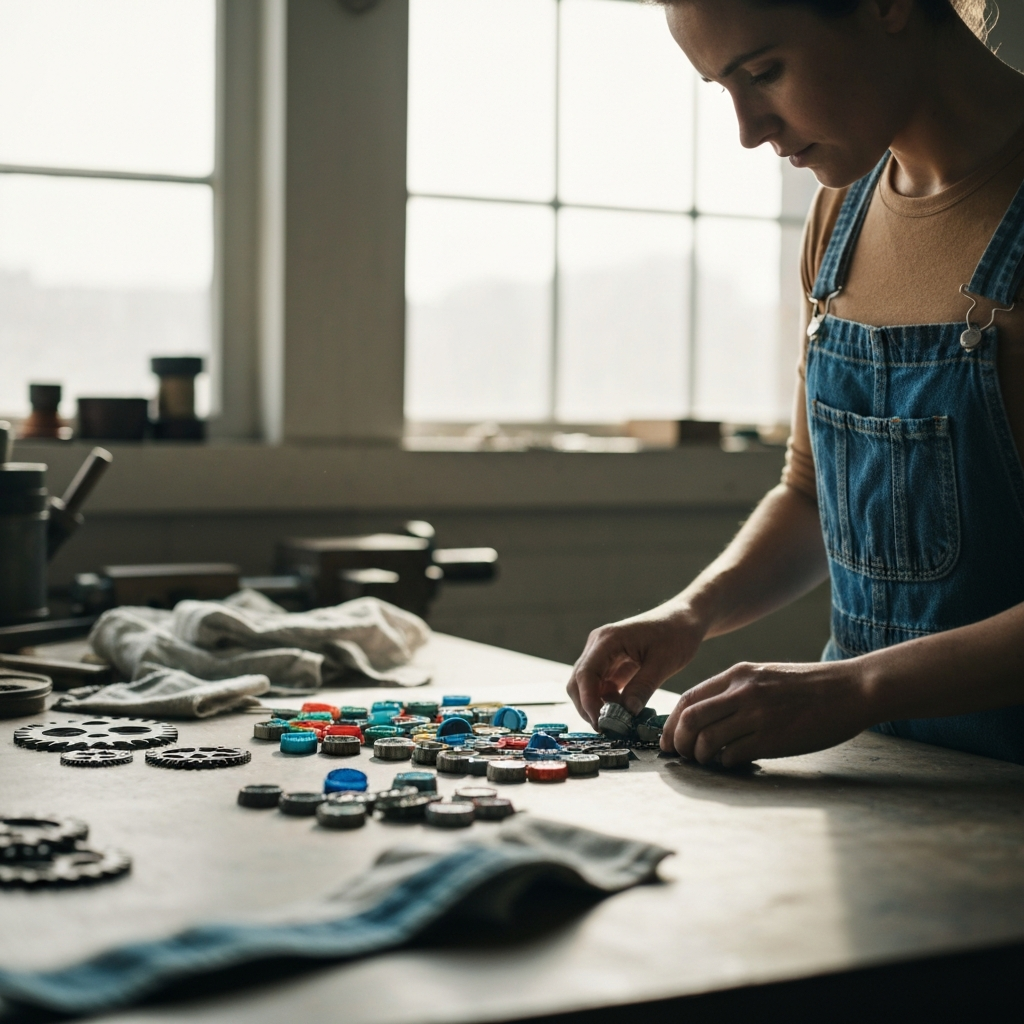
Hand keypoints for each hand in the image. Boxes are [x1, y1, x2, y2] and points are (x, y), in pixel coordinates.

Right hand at [567, 608, 705, 727]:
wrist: (685, 618)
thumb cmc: (677, 633)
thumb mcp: (664, 663)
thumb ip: (643, 687)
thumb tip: (626, 714)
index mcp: (608, 639)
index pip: (585, 674)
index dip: (588, 701)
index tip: (600, 723)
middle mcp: (598, 644)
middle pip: (578, 681)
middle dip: (588, 707)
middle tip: (606, 729)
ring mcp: (602, 653)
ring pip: (586, 685)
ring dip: (596, 705)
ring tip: (617, 723)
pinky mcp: (610, 661)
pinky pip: (600, 685)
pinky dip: (607, 701)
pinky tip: (623, 711)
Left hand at [660, 660, 871, 767]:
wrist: (851, 689)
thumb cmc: (811, 686)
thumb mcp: (766, 675)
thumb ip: (737, 690)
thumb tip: (710, 714)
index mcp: (738, 674)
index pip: (689, 698)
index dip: (671, 722)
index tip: (669, 739)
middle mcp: (742, 692)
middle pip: (689, 720)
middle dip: (678, 742)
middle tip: (681, 756)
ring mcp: (756, 714)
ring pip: (706, 739)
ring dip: (700, 756)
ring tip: (707, 761)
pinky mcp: (772, 738)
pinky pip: (732, 755)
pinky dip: (725, 763)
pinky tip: (733, 763)